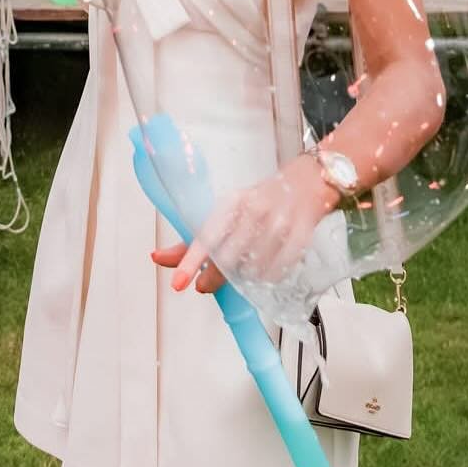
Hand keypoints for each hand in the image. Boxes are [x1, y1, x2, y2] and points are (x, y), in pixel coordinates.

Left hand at [152, 155, 338, 296]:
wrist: (308, 183)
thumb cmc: (261, 201)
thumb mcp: (226, 212)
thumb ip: (194, 239)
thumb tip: (159, 258)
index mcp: (231, 203)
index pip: (206, 235)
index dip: (190, 261)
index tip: (179, 283)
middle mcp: (254, 211)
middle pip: (228, 260)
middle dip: (214, 277)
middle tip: (206, 283)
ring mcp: (279, 224)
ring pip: (253, 271)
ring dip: (246, 277)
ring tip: (248, 260)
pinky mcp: (300, 237)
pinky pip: (277, 273)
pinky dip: (270, 275)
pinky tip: (270, 261)